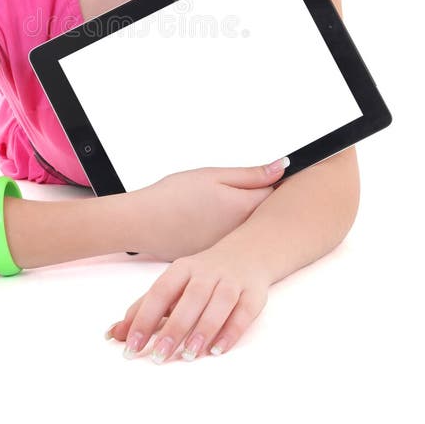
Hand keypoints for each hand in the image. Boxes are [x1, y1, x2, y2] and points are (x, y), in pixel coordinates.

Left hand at [105, 242, 270, 363]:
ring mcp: (232, 281)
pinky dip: (232, 330)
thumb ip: (144, 309)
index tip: (131, 346)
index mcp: (182, 269)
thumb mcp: (173, 286)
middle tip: (159, 356)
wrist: (249, 252)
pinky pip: (244, 311)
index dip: (144, 318)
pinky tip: (218, 349)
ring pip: (219, 302)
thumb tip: (113, 334)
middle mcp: (207, 272)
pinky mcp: (253, 293)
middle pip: (191, 298)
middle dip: (174, 328)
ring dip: (204, 329)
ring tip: (188, 355)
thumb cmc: (203, 276)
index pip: (160, 292)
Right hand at [134, 160, 286, 261]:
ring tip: (217, 207)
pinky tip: (207, 222)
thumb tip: (281, 168)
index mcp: (244, 208)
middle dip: (260, 202)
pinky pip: (229, 242)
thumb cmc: (173, 196)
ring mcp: (228, 248)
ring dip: (242, 218)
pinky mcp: (214, 256)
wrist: (143, 223)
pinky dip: (225, 231)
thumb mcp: (213, 175)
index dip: (274, 183)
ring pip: (246, 230)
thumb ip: (250, 174)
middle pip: (264, 215)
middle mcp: (241, 233)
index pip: (276, 195)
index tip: (268, 176)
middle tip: (241, 191)